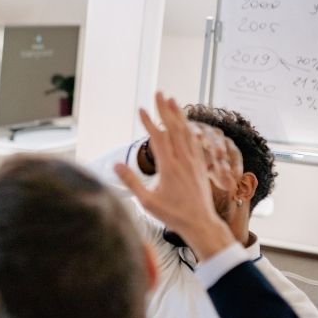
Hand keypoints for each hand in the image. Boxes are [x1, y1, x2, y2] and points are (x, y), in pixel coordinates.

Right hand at [114, 93, 236, 259]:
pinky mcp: (200, 166)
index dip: (149, 122)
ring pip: (186, 132)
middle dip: (165, 109)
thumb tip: (116, 165)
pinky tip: (186, 124)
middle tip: (159, 93)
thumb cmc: (172, 215)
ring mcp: (194, 162)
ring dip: (179, 115)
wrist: (201, 223)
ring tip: (172, 100)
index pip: (158, 138)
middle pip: (174, 128)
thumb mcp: (146, 202)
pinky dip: (189, 129)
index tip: (140, 109)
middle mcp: (184, 160)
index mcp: (170, 167)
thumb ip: (131, 182)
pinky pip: (195, 142)